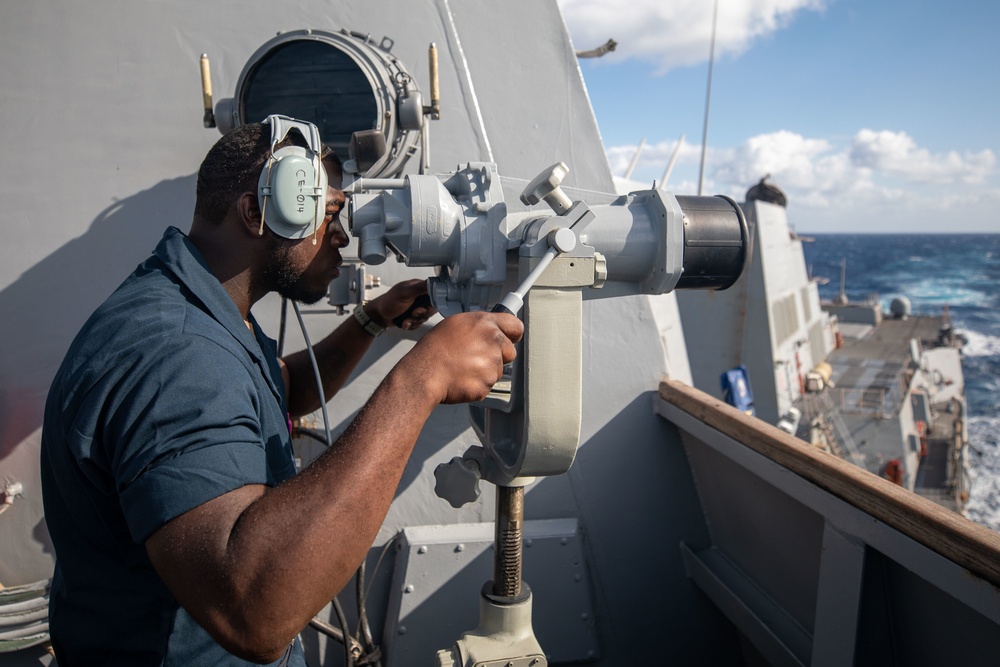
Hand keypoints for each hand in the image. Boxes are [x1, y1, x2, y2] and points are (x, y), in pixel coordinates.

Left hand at [368, 279, 436, 330]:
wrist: (378, 316)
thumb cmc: (389, 302)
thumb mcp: (405, 293)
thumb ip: (421, 288)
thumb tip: (436, 282)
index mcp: (419, 287)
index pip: (435, 294)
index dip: (433, 303)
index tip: (426, 307)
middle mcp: (419, 297)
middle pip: (432, 308)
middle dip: (422, 314)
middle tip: (413, 313)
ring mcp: (417, 307)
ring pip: (425, 318)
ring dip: (415, 321)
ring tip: (406, 319)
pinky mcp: (414, 317)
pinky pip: (419, 324)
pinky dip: (411, 325)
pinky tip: (404, 322)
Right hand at [402, 312, 523, 404]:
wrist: (425, 373)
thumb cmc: (435, 349)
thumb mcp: (456, 324)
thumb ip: (479, 326)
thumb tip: (489, 330)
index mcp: (484, 323)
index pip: (515, 326)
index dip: (512, 334)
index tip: (510, 338)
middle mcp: (493, 341)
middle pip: (510, 351)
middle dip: (498, 356)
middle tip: (476, 357)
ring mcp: (492, 364)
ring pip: (498, 369)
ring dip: (485, 370)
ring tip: (463, 367)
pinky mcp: (488, 383)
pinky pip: (488, 384)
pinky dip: (477, 384)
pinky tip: (462, 378)